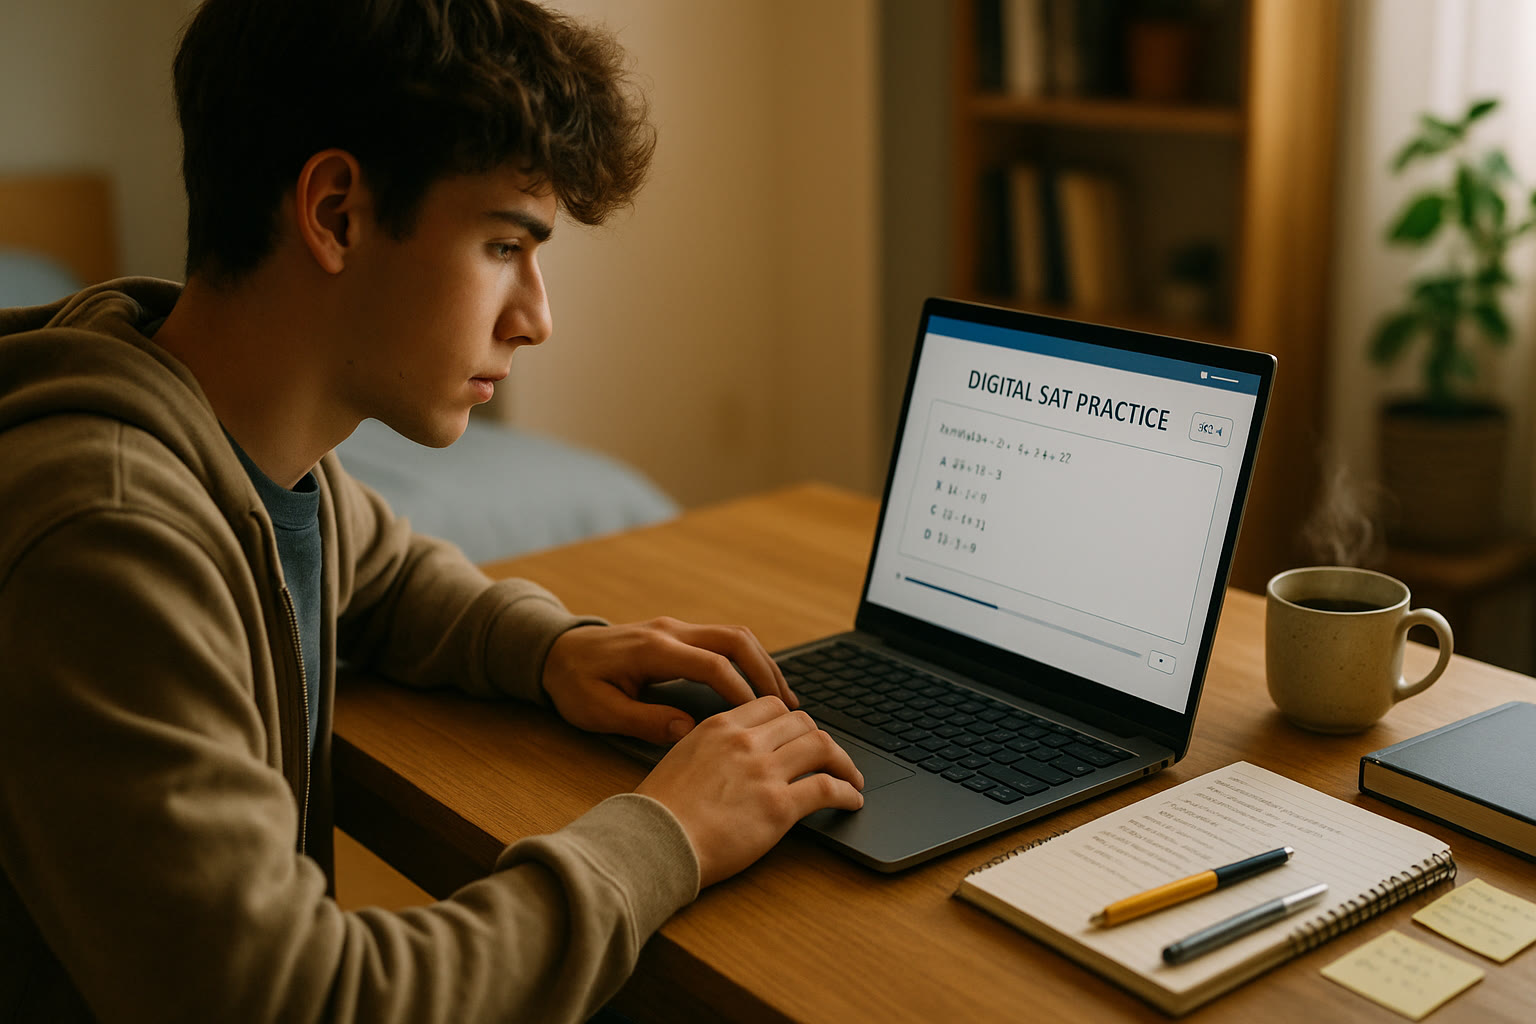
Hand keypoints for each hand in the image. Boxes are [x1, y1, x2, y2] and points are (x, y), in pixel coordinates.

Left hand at [541, 617, 795, 744]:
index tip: (760, 719)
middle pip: (734, 639)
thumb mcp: (599, 711)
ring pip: (733, 635)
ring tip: (781, 698)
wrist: (554, 652)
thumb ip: (644, 720)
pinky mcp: (676, 634)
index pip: (712, 664)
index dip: (740, 691)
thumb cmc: (574, 684)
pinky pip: (721, 640)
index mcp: (653, 650)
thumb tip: (688, 730)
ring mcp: (674, 628)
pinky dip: (745, 659)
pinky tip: (756, 685)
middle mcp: (670, 631)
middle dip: (765, 671)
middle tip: (787, 707)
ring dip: (760, 663)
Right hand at [635, 696, 864, 885]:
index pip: (771, 705)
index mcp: (720, 727)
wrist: (654, 843)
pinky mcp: (779, 806)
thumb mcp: (680, 759)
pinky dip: (846, 792)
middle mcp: (746, 742)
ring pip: (821, 747)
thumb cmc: (658, 812)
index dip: (791, 720)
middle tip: (828, 757)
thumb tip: (729, 758)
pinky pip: (826, 788)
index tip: (799, 734)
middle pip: (801, 723)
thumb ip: (710, 748)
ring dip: (843, 762)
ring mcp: (764, 772)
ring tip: (850, 777)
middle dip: (819, 738)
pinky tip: (851, 800)